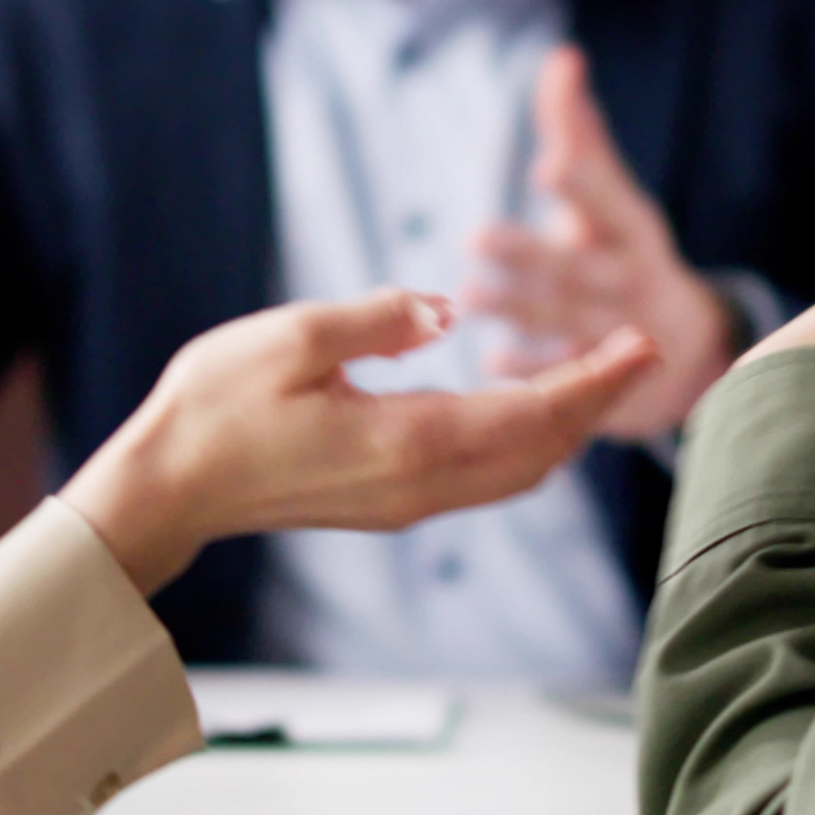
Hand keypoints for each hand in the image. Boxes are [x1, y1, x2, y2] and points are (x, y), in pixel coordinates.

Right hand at [59, 293, 662, 593]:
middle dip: (596, 402)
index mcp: (406, 440)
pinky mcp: (387, 504)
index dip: (595, 378)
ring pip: (515, 474)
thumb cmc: (216, 404)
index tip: (644, 340)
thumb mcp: (293, 336)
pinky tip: (528, 409)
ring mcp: (405, 503)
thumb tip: (446, 309)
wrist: (170, 486)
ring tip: (599, 375)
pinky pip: (482, 479)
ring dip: (564, 426)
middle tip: (640, 349)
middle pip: (540, 452)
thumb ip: (381, 319)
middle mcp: (419, 485)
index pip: (531, 413)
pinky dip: (524, 443)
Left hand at [463, 50, 739, 439]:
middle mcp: (633, 281)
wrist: (687, 345)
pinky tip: (493, 362)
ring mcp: (624, 336)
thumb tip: (562, 57)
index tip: (545, 168)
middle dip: (533, 255)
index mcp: (632, 228)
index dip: (581, 186)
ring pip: (569, 324)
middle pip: (582, 268)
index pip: (608, 201)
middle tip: (477, 238)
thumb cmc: (623, 248)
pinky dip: (531, 372)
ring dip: (518, 311)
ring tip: (469, 295)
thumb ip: (580, 130)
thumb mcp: (609, 195)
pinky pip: (567, 380)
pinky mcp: (610, 388)